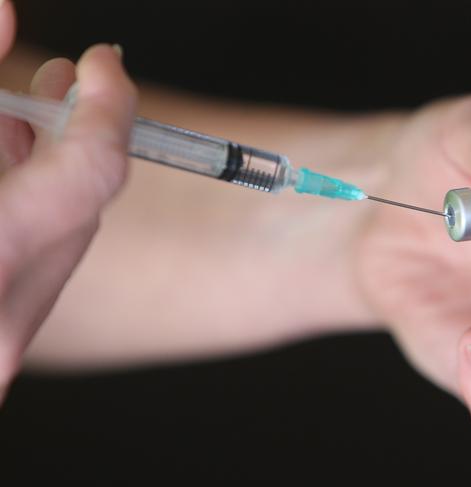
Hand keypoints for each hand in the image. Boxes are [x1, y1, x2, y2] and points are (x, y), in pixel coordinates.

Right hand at [0, 2, 134, 403]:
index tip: (100, 63)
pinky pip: (32, 268)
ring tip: (16, 119)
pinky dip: (20, 212)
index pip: (92, 173)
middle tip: (57, 80)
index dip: (109, 108)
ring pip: (60, 238)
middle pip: (81, 206)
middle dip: (74, 132)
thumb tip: (1, 14)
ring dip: (44, 171)